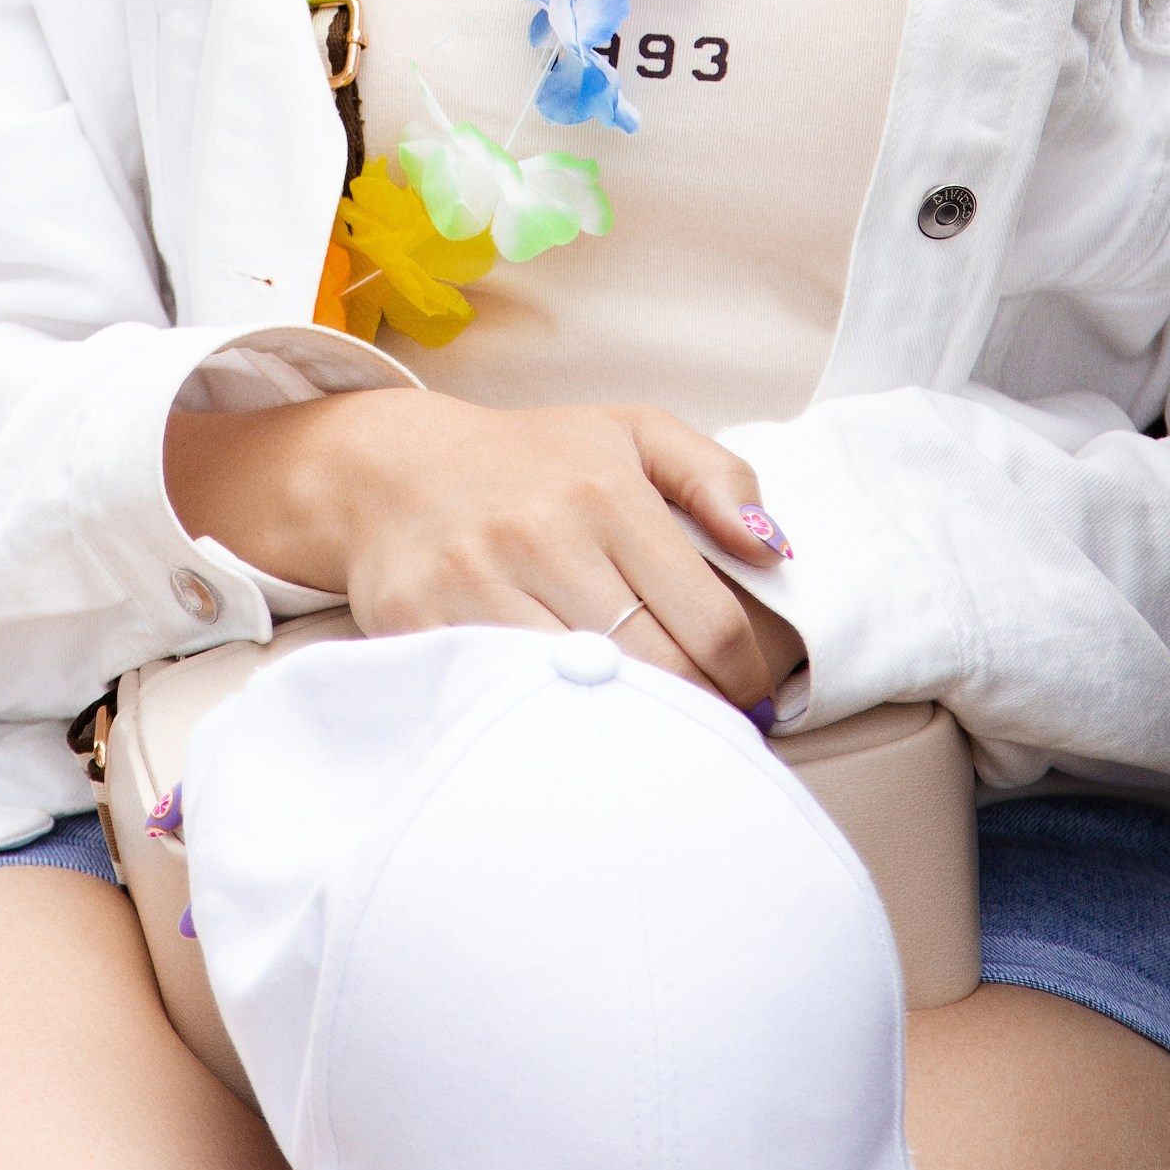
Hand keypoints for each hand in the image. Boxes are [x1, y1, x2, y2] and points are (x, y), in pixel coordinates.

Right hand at [166, 388, 798, 716]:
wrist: (394, 469)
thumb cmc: (533, 461)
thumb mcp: (633, 434)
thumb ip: (718, 477)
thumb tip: (774, 549)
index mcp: (607, 492)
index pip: (710, 622)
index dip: (745, 678)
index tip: (750, 697)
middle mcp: (544, 534)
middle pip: (656, 671)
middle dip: (697, 712)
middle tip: (711, 730)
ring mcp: (477, 583)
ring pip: (585, 695)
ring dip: (628, 727)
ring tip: (651, 735)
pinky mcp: (422, 625)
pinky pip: (507, 702)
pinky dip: (547, 725)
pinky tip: (571, 727)